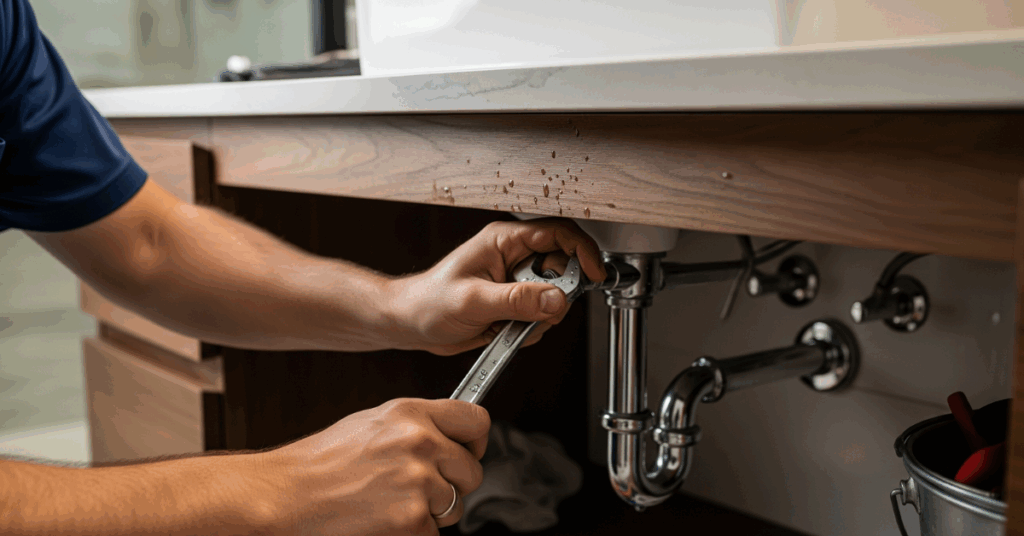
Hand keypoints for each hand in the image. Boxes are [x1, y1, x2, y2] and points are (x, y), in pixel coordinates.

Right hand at [254, 398, 489, 535]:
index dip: (475, 442)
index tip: (468, 451)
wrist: (285, 495)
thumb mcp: (372, 424)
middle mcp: (419, 442)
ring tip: (391, 504)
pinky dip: (414, 534)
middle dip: (452, 484)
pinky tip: (384, 522)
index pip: (476, 420)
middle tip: (418, 489)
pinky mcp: (411, 520)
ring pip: (455, 506)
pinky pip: (434, 534)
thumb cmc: (321, 463)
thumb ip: (416, 426)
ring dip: (432, 512)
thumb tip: (450, 435)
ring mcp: (418, 482)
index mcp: (411, 413)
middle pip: (472, 470)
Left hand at [386, 219, 605, 354]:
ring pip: (553, 297)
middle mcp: (513, 257)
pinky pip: (539, 316)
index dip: (582, 251)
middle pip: (562, 268)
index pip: (558, 233)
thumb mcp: (474, 301)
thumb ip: (516, 300)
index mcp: (503, 241)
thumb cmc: (428, 302)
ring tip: (506, 323)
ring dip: (538, 317)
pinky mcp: (513, 303)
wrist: (410, 324)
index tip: (594, 275)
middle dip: (556, 296)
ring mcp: (515, 281)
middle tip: (538, 313)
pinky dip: (528, 329)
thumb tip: (555, 300)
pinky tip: (502, 331)